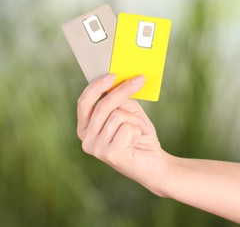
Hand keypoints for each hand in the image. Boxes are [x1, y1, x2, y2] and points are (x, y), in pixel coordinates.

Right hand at [77, 74, 170, 195]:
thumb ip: (119, 99)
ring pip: (117, 116)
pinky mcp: (111, 155)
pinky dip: (138, 130)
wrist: (155, 164)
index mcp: (85, 128)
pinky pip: (127, 128)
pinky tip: (138, 141)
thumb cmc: (139, 136)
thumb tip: (117, 79)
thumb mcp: (128, 112)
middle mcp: (86, 140)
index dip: (96, 86)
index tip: (113, 74)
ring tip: (139, 130)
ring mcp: (97, 149)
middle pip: (102, 106)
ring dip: (135, 120)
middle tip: (139, 80)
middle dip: (122, 90)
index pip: (84, 102)